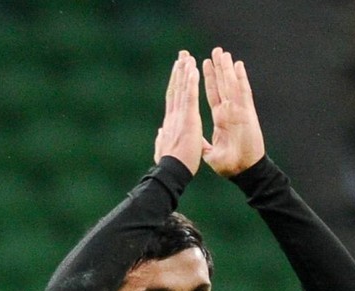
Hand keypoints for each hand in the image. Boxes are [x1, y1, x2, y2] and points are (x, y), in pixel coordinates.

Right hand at [154, 50, 201, 174]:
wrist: (172, 171)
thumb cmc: (171, 165)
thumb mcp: (164, 149)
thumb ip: (162, 138)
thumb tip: (160, 132)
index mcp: (171, 123)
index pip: (173, 98)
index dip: (175, 83)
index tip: (177, 70)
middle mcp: (173, 115)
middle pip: (176, 89)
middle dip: (179, 71)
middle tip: (182, 55)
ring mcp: (180, 116)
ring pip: (182, 89)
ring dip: (185, 71)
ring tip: (187, 56)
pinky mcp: (188, 119)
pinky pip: (190, 97)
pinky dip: (191, 82)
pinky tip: (193, 69)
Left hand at [201, 47, 265, 176]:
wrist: (244, 172)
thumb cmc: (230, 165)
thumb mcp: (210, 154)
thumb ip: (203, 144)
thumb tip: (194, 141)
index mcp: (221, 120)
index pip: (213, 95)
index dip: (208, 80)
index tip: (202, 65)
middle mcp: (230, 112)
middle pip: (223, 85)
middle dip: (218, 69)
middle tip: (215, 51)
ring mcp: (239, 111)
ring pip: (232, 85)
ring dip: (227, 69)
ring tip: (223, 53)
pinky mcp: (247, 114)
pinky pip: (244, 93)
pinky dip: (241, 79)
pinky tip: (238, 66)